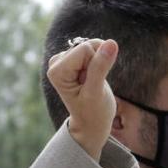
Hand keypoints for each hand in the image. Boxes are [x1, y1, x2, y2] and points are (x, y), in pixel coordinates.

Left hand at [46, 38, 118, 160]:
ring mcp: (64, 60)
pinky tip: (93, 77)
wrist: (91, 123)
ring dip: (99, 63)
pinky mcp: (73, 59)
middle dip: (98, 63)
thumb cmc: (93, 113)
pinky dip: (99, 62)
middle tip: (93, 84)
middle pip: (89, 45)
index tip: (93, 84)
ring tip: (93, 82)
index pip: (86, 48)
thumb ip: (101, 67)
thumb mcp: (97, 92)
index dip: (97, 64)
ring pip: (93, 45)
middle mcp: (56, 63)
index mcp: (57, 71)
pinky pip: (94, 48)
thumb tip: (111, 43)